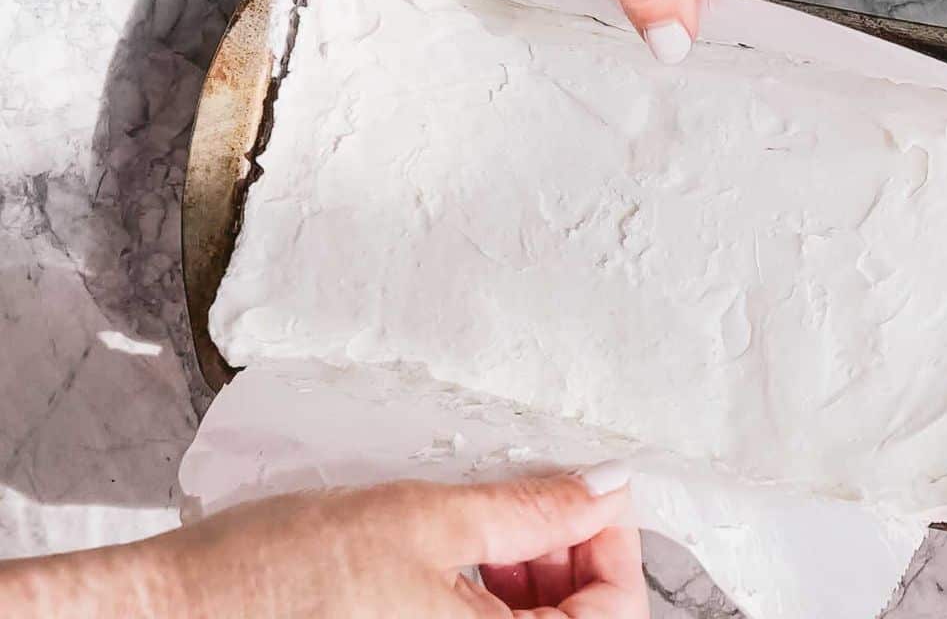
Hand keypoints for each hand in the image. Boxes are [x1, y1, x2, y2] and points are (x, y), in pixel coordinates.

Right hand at [0, 465, 647, 617]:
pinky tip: (465, 546)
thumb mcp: (426, 519)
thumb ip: (530, 508)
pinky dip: (492, 586)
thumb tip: (603, 486)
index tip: (597, 491)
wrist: (184, 610)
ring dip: (533, 568)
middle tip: (543, 496)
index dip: (614, 544)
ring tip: (494, 517)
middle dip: (571, 552)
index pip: (612, 613)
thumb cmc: (285, 577)